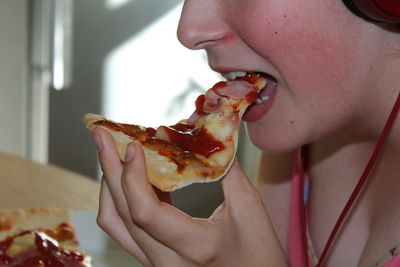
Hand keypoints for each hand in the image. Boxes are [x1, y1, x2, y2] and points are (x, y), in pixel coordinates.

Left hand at [93, 127, 287, 266]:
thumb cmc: (260, 254)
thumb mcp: (249, 208)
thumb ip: (226, 170)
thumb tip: (207, 138)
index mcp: (193, 246)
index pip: (146, 212)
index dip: (132, 175)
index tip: (133, 144)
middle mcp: (166, 261)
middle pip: (122, 213)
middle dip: (108, 168)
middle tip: (101, 134)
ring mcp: (156, 264)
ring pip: (115, 224)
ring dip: (109, 184)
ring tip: (109, 152)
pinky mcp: (154, 259)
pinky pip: (125, 229)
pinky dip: (122, 199)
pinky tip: (129, 175)